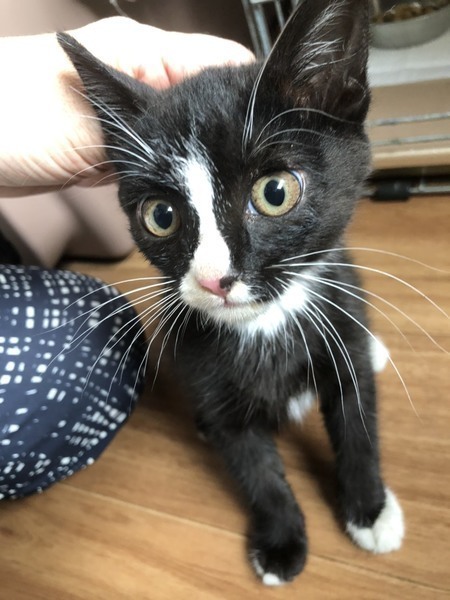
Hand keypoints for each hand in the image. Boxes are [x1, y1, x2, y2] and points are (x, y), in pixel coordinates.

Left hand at [0, 17, 253, 192]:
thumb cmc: (7, 119)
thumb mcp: (82, 123)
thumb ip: (145, 129)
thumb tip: (198, 130)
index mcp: (142, 55)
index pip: (221, 66)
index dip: (255, 101)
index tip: (278, 139)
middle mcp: (142, 80)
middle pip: (210, 105)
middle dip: (238, 139)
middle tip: (264, 180)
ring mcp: (130, 117)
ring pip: (186, 136)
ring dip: (209, 163)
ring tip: (239, 194)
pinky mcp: (115, 147)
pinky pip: (161, 160)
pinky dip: (176, 178)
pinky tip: (191, 199)